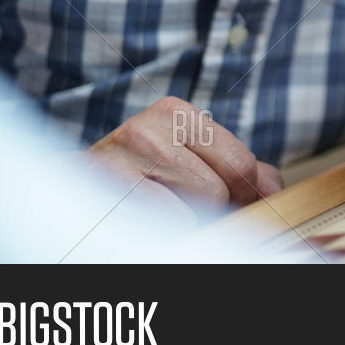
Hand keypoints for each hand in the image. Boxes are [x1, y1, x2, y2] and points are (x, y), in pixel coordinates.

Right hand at [89, 97, 282, 219]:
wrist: (72, 190)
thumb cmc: (144, 177)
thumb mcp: (196, 160)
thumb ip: (244, 171)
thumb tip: (272, 190)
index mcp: (176, 113)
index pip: (242, 165)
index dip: (242, 194)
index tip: (225, 201)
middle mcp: (144, 128)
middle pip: (219, 188)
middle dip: (215, 208)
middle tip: (186, 209)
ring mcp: (117, 159)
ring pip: (191, 210)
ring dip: (185, 222)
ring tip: (159, 211)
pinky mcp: (98, 192)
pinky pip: (160, 226)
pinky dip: (161, 232)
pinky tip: (141, 220)